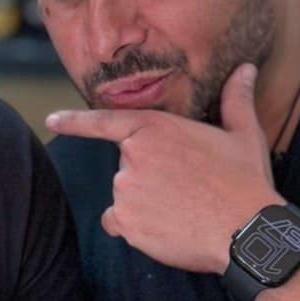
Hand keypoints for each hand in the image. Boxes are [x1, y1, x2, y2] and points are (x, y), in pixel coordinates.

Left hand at [46, 63, 275, 274]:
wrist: (247, 230)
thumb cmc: (245, 181)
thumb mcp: (244, 135)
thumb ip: (236, 100)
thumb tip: (247, 70)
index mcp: (155, 128)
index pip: (104, 121)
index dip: (75, 122)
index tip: (52, 120)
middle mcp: (133, 155)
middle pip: (128, 167)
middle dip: (151, 177)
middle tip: (187, 188)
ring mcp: (125, 189)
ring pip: (125, 197)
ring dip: (146, 204)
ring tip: (184, 209)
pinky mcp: (125, 221)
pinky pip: (120, 224)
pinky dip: (137, 229)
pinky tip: (168, 229)